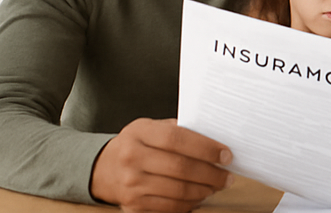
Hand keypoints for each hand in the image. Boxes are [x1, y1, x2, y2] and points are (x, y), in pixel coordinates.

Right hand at [89, 118, 232, 212]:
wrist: (103, 168)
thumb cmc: (137, 143)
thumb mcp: (151, 126)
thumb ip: (178, 129)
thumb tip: (215, 137)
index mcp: (140, 133)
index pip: (178, 139)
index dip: (205, 148)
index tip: (226, 155)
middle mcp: (133, 159)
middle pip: (180, 168)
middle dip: (210, 174)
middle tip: (227, 175)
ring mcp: (132, 185)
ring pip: (177, 191)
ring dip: (203, 190)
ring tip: (217, 185)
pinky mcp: (133, 206)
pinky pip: (168, 208)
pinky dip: (189, 204)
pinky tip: (200, 197)